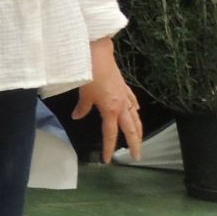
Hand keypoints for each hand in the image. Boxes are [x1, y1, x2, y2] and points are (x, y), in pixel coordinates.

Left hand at [71, 37, 143, 162]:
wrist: (98, 55)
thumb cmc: (89, 75)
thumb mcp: (83, 94)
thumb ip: (82, 108)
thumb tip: (77, 117)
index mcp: (111, 110)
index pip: (111, 134)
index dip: (109, 148)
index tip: (107, 160)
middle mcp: (122, 106)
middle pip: (131, 129)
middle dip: (135, 144)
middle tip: (137, 157)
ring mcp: (125, 96)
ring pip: (135, 117)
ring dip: (138, 130)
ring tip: (139, 140)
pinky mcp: (124, 88)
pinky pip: (133, 103)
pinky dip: (135, 110)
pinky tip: (136, 112)